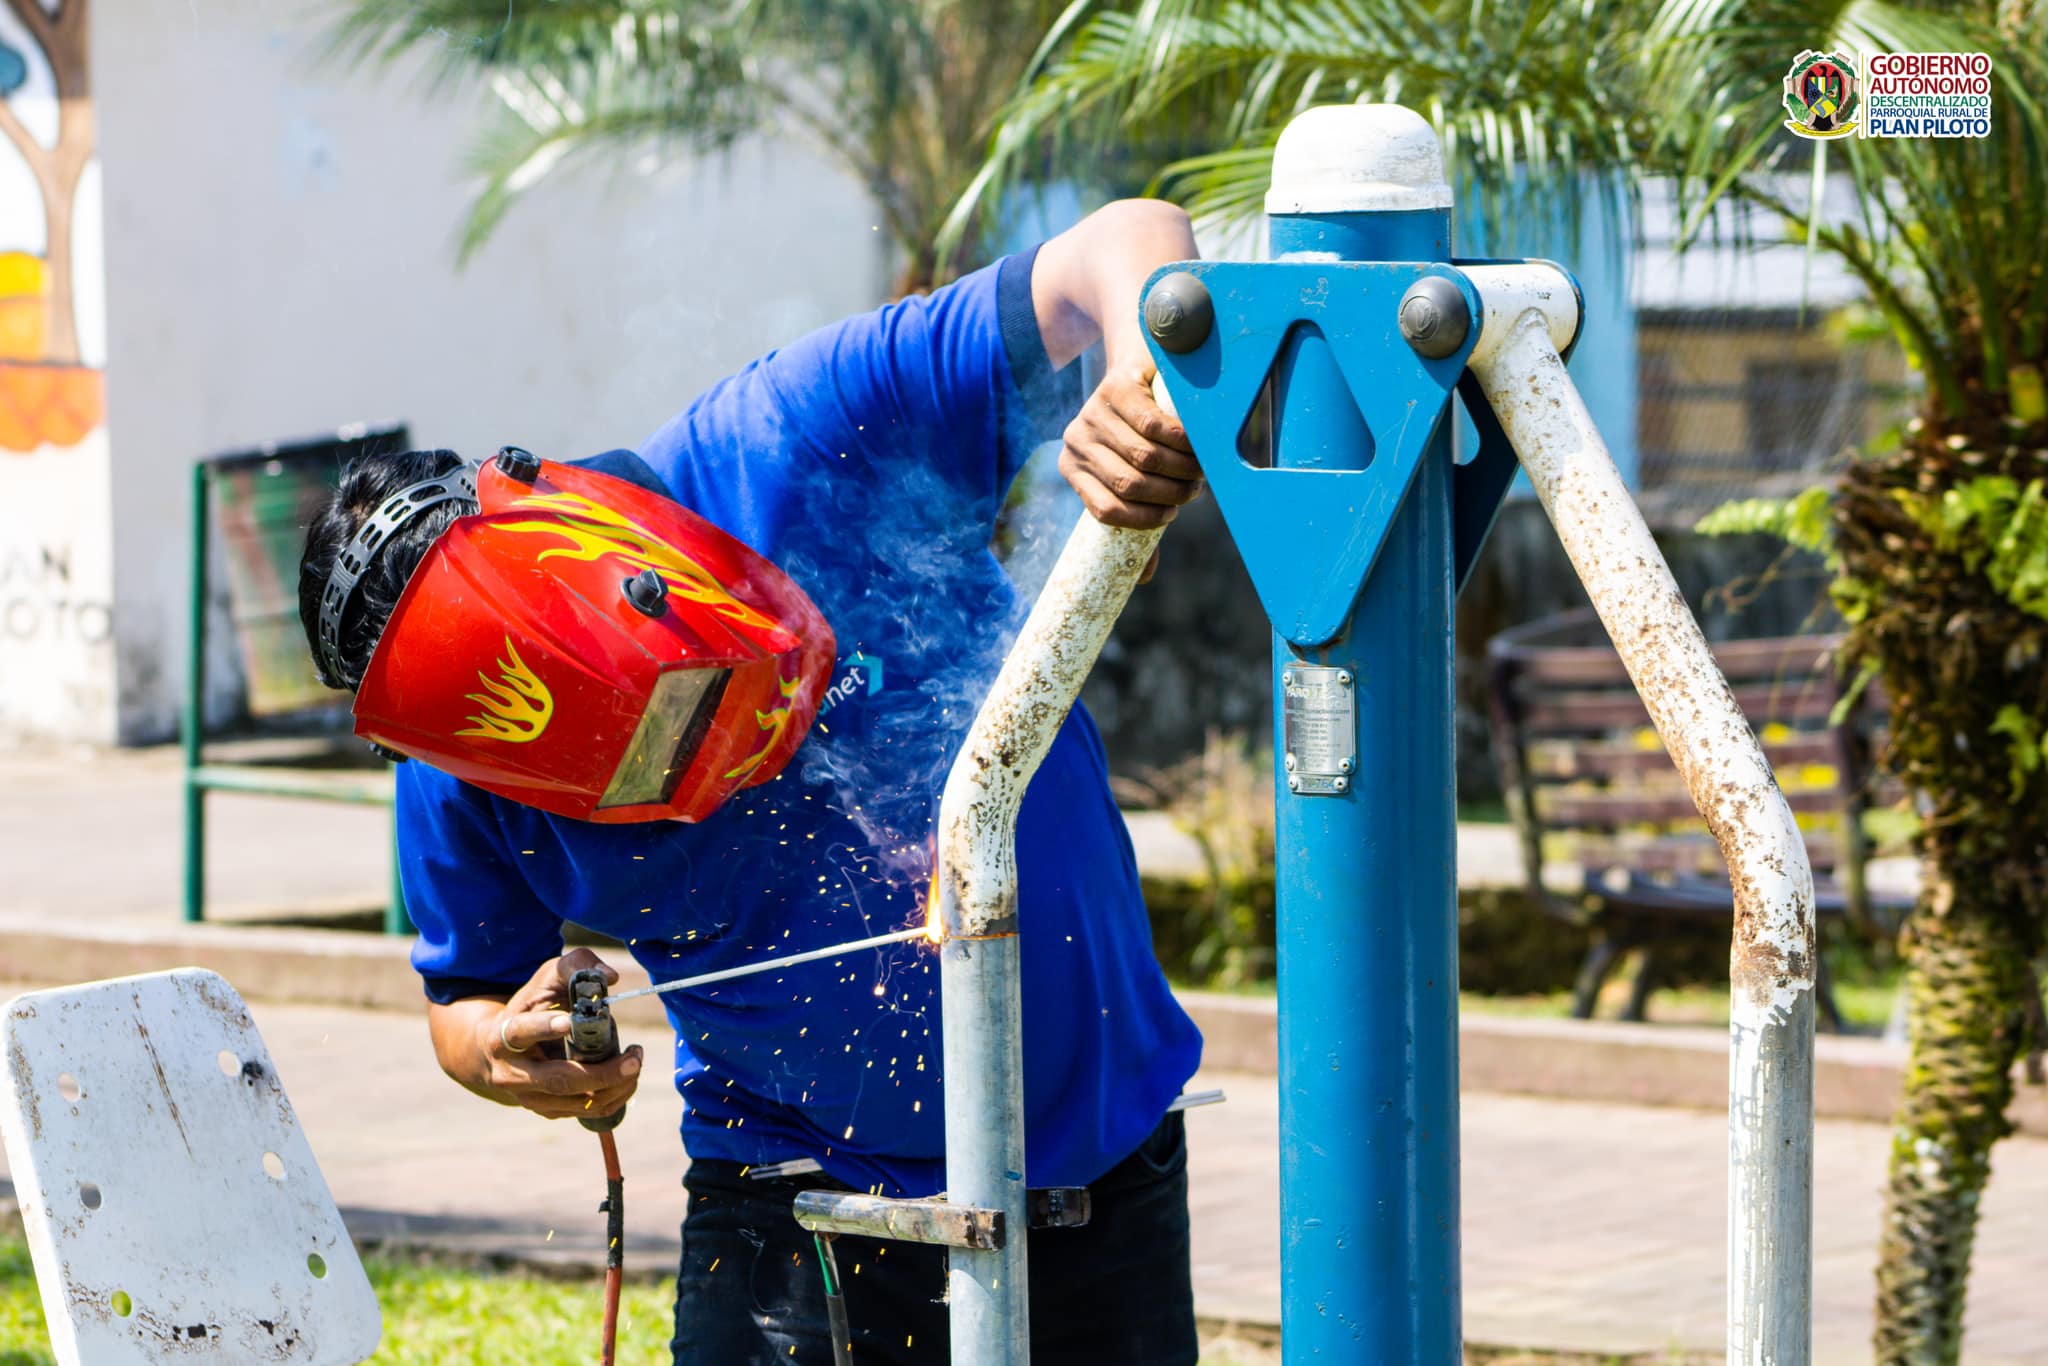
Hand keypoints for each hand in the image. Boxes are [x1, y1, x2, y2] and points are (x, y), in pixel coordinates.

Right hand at [475, 949, 643, 1120]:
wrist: (500, 1050)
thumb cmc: (532, 1007)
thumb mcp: (546, 979)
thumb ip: (575, 967)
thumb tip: (611, 977)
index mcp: (504, 1035)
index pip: (520, 1032)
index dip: (543, 1028)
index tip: (568, 1022)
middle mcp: (511, 1073)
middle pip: (557, 1080)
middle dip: (601, 1073)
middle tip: (635, 1057)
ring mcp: (529, 1097)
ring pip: (577, 1101)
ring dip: (615, 1085)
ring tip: (636, 1059)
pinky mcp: (548, 1111)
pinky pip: (586, 1111)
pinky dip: (614, 1096)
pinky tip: (629, 1076)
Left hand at [1059, 361, 1203, 541]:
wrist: (1139, 367)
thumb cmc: (1140, 433)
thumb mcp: (1135, 474)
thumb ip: (1137, 517)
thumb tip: (1142, 578)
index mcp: (1072, 469)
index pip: (1106, 511)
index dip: (1145, 519)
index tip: (1171, 515)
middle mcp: (1075, 441)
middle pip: (1130, 483)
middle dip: (1171, 493)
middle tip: (1194, 489)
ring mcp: (1091, 412)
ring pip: (1145, 456)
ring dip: (1182, 468)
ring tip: (1199, 469)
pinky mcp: (1115, 388)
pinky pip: (1154, 425)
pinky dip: (1183, 441)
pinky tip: (1196, 445)